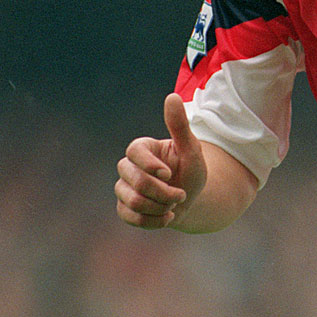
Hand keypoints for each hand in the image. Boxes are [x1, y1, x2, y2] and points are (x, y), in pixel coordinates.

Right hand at [115, 93, 207, 228]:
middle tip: (180, 194)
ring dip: (160, 207)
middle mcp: (129, 167)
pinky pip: (131, 217)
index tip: (169, 173)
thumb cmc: (191, 170)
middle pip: (135, 181)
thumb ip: (180, 125)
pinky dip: (154, 221)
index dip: (150, 165)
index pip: (134, 152)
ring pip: (132, 201)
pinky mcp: (124, 208)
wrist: (191, 199)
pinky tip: (169, 217)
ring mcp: (124, 188)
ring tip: (175, 204)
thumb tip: (171, 96)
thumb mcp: (191, 149)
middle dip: (162, 192)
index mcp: (143, 148)